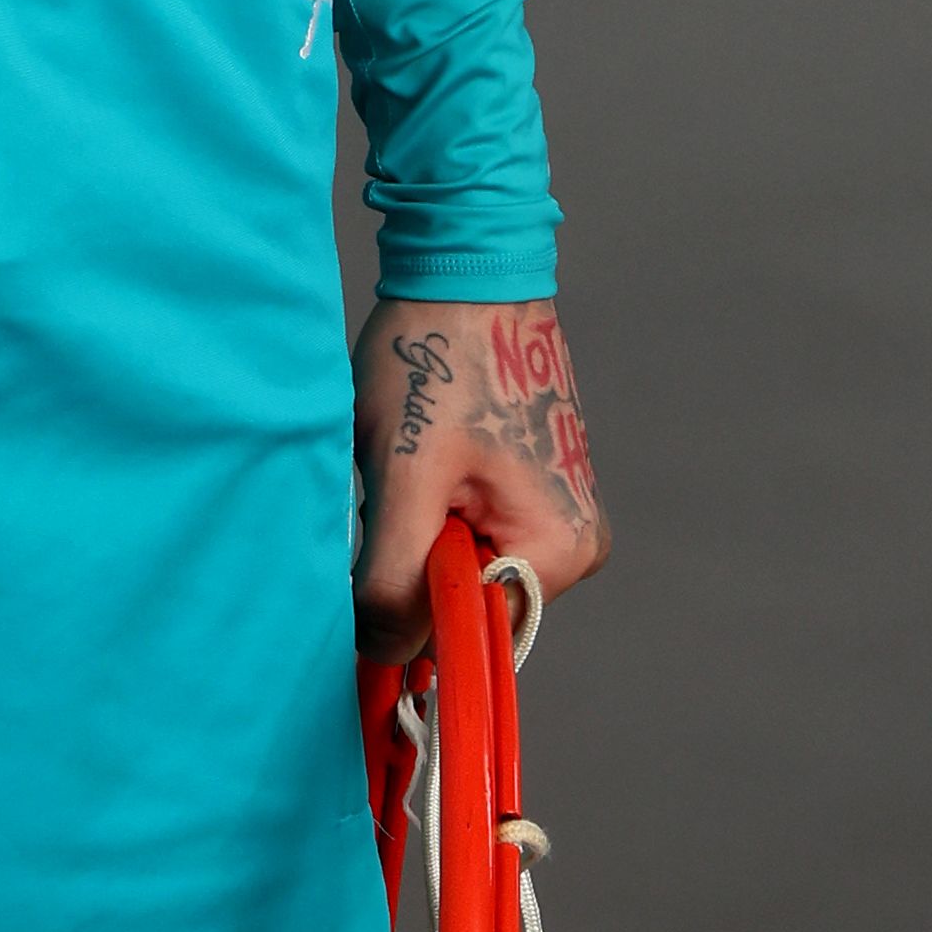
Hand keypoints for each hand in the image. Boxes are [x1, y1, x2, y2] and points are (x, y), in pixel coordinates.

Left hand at [356, 292, 603, 638]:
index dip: (402, 623)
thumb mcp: (403, 476)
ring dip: (411, 537)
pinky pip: (465, 534)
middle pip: (462, 604)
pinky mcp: (530, 493)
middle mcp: (575, 545)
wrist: (465, 272)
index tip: (356, 587)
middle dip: (405, 568)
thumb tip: (381, 660)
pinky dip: (425, 514)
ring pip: (455, 568)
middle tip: (382, 497)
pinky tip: (414, 462)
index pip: (467, 635)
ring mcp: (556, 517)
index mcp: (559, 550)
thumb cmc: (437, 359)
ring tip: (403, 468)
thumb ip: (396, 577)